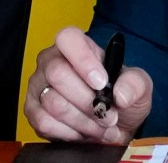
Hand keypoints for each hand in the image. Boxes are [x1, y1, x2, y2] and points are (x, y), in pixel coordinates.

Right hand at [26, 27, 152, 142]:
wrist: (112, 124)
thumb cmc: (120, 98)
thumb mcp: (139, 87)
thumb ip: (135, 83)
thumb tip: (120, 94)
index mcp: (75, 47)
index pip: (68, 39)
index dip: (83, 60)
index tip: (101, 83)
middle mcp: (50, 61)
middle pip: (58, 74)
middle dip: (89, 102)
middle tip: (108, 115)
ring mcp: (38, 85)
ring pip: (53, 103)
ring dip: (84, 122)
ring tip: (100, 127)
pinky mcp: (32, 110)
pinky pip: (44, 122)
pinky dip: (69, 133)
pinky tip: (82, 132)